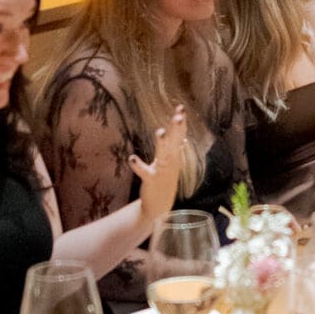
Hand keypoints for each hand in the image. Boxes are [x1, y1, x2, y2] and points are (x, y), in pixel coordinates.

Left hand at [131, 107, 187, 232]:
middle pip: (174, 142)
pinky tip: (132, 159)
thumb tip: (182, 138)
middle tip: (179, 115)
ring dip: (161, 144)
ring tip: (159, 131)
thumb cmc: (165, 182)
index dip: (181, 123)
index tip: (181, 107)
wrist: (160, 206)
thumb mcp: (173, 165)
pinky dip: (138, 166)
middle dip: (177, 128)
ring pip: (163, 155)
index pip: (180, 136)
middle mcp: (170, 162)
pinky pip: (144, 172)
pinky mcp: (151, 181)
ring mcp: (162, 171)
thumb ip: (176, 150)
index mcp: (175, 157)